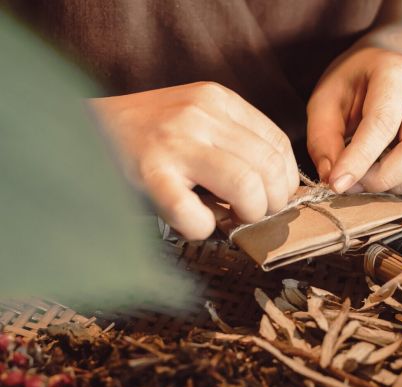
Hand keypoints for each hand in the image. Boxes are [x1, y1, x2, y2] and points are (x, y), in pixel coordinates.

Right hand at [91, 82, 298, 239]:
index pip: (279, 145)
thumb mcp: (195, 122)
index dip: (284, 183)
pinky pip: (198, 217)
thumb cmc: (143, 138)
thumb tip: (278, 191)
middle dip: (269, 205)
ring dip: (245, 217)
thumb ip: (234, 145)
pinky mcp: (150, 174)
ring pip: (247, 188)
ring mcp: (175, 142)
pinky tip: (191, 223)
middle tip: (248, 216)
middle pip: (270, 169)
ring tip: (227, 221)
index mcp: (217, 100)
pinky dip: (202, 230)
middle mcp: (200, 115)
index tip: (270, 200)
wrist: (76, 132)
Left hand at [306, 47, 401, 195]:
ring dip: (397, 185)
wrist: (386, 71)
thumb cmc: (353, 85)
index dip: (359, 159)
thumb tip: (333, 178)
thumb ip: (323, 139)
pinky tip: (392, 176)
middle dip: (383, 178)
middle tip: (353, 185)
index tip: (338, 184)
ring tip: (370, 177)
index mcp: (396, 71)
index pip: (382, 123)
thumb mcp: (324, 101)